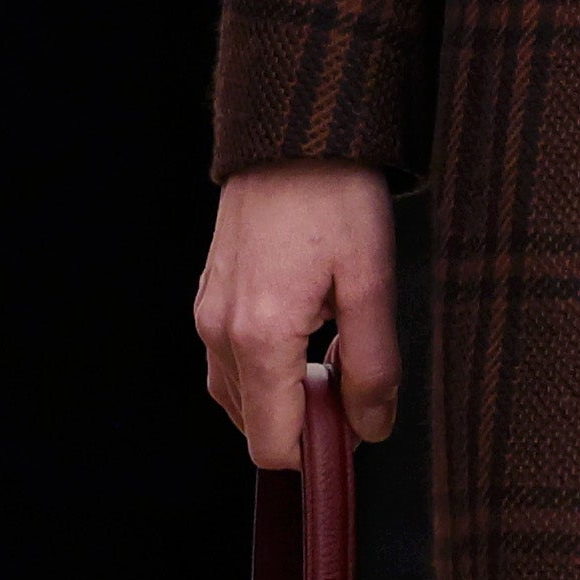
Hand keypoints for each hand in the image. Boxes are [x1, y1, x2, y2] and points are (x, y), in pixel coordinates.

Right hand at [198, 161, 403, 466]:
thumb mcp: (372, 280)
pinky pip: (227, 358)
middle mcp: (220, 332)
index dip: (318, 450)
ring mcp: (207, 311)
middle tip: (349, 377)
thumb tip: (370, 429)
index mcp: (259, 337)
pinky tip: (302, 329)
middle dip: (301, 421)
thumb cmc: (335, 195)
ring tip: (328, 345)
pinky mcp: (208, 293)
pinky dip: (263, 366)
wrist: (295, 129)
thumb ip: (372, 365)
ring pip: (238, 394)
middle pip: (253, 426)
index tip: (355, 422)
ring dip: (281, 393)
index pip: (273, 445)